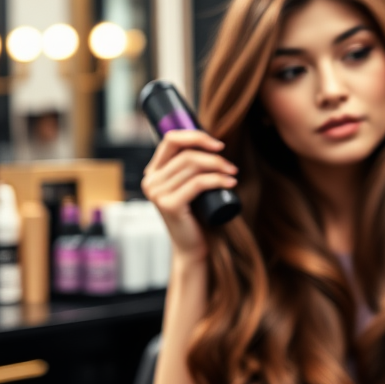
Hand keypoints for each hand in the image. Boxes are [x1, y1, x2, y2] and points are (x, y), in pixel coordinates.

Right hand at [141, 130, 236, 260]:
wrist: (192, 247)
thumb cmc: (196, 215)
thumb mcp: (191, 185)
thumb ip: (192, 166)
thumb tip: (214, 143)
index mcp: (154, 172)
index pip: (171, 139)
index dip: (196, 136)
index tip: (219, 145)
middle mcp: (151, 181)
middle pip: (186, 154)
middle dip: (214, 157)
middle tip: (232, 167)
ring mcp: (157, 193)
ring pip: (193, 166)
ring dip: (219, 167)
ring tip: (233, 174)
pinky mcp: (169, 205)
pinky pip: (198, 183)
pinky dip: (217, 180)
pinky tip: (231, 183)